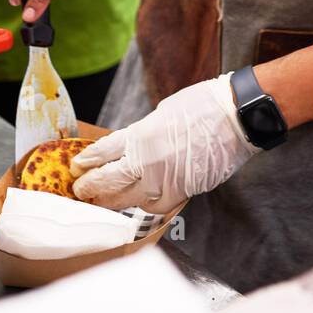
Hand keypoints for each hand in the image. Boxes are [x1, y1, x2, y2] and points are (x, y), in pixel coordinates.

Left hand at [69, 74, 260, 212]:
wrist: (235, 118)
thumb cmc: (203, 106)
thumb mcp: (163, 112)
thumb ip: (144, 132)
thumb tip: (131, 146)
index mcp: (142, 134)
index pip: (105, 152)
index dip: (88, 161)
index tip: (77, 167)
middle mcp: (148, 160)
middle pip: (109, 181)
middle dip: (91, 187)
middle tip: (80, 190)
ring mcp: (164, 180)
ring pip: (128, 199)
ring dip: (112, 201)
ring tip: (101, 202)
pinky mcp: (182, 192)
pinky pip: (154, 205)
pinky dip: (143, 205)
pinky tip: (137, 202)